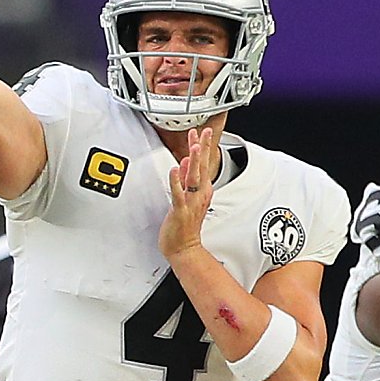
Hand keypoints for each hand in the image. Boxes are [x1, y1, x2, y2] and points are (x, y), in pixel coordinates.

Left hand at [158, 125, 220, 260]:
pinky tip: (175, 170)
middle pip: (203, 167)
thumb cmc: (185, 227)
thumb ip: (186, 179)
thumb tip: (185, 162)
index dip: (202, 147)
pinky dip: (177, 181)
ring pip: (194, 178)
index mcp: (202, 191)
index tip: (202, 132)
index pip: (204, 164)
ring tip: (195, 146)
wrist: (185, 249)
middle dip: (203, 148)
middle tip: (204, 132)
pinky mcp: (181, 210)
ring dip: (195, 161)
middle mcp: (199, 195)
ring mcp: (191, 202)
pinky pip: (179, 194)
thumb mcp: (188, 198)